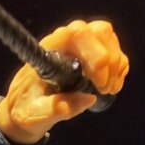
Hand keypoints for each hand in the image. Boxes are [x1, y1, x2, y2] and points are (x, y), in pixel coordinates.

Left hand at [0, 20, 129, 144]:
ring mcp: (80, 44)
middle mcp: (66, 40)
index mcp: (49, 48)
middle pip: (99, 31)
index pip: (76, 33)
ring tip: (107, 90)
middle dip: (110, 61)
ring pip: (109, 38)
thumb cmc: (25, 108)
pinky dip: (119, 69)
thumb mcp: (33, 114)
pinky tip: (111, 87)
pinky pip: (114, 51)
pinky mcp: (92, 54)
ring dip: (116, 65)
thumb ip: (55, 108)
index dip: (94, 54)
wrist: (26, 108)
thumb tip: (88, 98)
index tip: (97, 84)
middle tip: (104, 89)